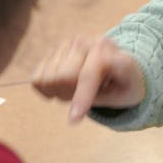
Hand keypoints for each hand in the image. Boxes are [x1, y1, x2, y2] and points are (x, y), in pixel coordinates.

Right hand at [31, 35, 145, 122]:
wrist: (119, 63)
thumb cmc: (124, 83)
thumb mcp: (125, 96)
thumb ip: (98, 100)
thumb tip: (73, 116)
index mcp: (110, 53)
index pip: (89, 74)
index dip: (81, 96)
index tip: (74, 119)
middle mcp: (87, 42)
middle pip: (62, 77)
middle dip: (69, 94)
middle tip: (84, 97)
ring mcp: (69, 43)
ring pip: (47, 77)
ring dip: (59, 91)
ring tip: (78, 88)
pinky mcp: (55, 49)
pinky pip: (37, 76)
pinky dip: (46, 88)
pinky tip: (63, 85)